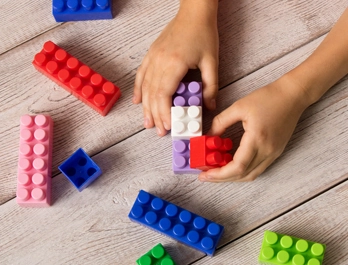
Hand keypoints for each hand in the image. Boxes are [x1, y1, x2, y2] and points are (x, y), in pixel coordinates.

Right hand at [133, 0, 218, 135]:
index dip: (164, 113)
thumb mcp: (212, 61)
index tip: (168, 126)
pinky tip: (137, 102)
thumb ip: (211, 86)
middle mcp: (159, 61)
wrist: (193, 12)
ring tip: (147, 123)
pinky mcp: (151, 54)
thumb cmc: (203, 34)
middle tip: (158, 131)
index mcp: (175, 64)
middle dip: (155, 115)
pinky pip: (141, 75)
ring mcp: (153, 58)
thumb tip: (209, 107)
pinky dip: (138, 89)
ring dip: (145, 107)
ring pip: (145, 87)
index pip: (164, 94)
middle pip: (153, 94)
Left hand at [198, 76, 308, 181]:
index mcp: (257, 139)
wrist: (293, 96)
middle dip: (222, 178)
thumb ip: (221, 122)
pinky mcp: (275, 152)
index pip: (238, 166)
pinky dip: (242, 171)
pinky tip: (230, 165)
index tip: (205, 174)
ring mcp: (273, 153)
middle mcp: (267, 151)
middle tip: (205, 176)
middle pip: (243, 175)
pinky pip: (257, 168)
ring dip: (232, 177)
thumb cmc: (268, 98)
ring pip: (250, 175)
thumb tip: (208, 136)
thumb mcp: (239, 107)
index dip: (220, 174)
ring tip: (215, 172)